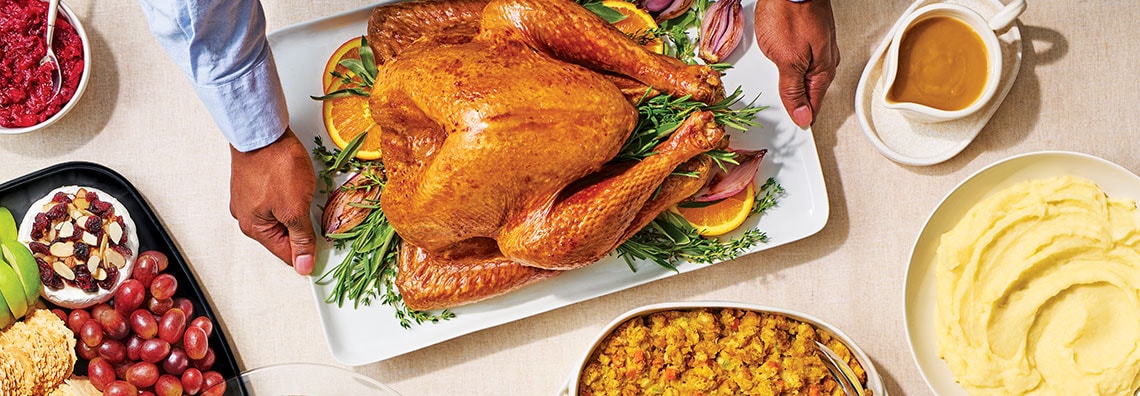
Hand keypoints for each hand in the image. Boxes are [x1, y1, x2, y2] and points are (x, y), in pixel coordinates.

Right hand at [229, 128, 317, 275]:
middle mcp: (246, 216)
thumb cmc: (276, 166)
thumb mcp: (295, 209)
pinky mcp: (253, 182)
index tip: (323, 243)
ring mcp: (247, 198)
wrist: (262, 130)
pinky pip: (275, 198)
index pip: (286, 254)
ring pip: (280, 216)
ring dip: (296, 208)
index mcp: (254, 228)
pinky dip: (288, 194)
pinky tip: (295, 182)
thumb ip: (301, 239)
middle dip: (301, 226)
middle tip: (311, 206)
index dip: (308, 251)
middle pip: (282, 235)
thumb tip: (304, 266)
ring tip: (303, 190)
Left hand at [754, 0, 839, 127]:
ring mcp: (817, 48)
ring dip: (786, 81)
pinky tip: (775, 60)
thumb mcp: (787, 60)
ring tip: (772, 79)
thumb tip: (802, 116)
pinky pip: (797, 59)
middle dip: (791, 100)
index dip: (799, 119)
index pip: (813, 107)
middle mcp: (825, 61)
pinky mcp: (807, 36)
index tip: (789, 130)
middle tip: (775, 105)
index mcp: (823, 72)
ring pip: (801, 75)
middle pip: (807, 92)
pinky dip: (785, 64)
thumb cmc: (789, 15)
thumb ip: (793, 90)